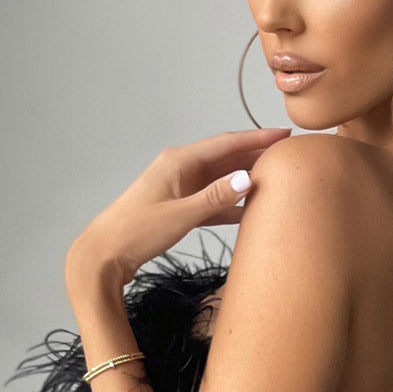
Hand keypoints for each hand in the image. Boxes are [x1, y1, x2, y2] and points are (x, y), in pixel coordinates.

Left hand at [65, 127, 292, 287]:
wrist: (105, 254)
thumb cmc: (137, 232)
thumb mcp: (180, 215)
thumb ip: (215, 198)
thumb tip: (247, 178)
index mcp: (180, 161)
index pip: (226, 144)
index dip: (257, 139)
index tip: (284, 135)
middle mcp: (181, 169)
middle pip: (226, 158)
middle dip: (256, 155)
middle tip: (288, 156)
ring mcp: (180, 188)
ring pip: (220, 179)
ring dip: (245, 179)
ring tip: (274, 179)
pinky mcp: (179, 207)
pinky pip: (211, 200)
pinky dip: (230, 203)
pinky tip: (248, 209)